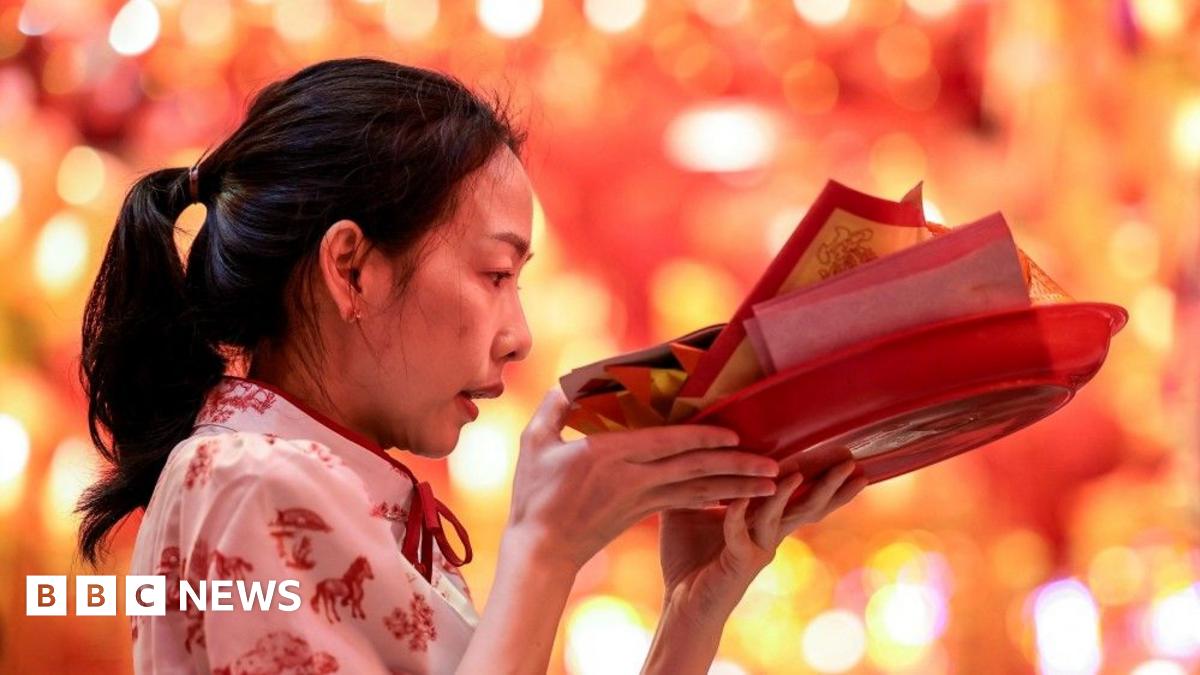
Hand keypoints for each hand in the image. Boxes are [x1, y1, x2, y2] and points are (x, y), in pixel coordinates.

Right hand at [506, 385, 782, 572]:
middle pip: (694, 468)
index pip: (667, 444)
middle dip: (737, 466)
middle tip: (775, 466)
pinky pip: (684, 503)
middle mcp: (634, 478)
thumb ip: (555, 408)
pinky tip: (734, 498)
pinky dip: (712, 498)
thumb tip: (567, 381)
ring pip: (698, 488)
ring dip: (737, 486)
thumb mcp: (534, 443)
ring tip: (771, 485)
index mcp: (610, 456)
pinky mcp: (642, 514)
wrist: (541, 551)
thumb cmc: (533, 495)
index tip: (733, 433)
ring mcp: (641, 499)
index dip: (703, 438)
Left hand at [657, 459, 867, 616]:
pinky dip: (738, 514)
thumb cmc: (687, 556)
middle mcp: (769, 533)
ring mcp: (759, 548)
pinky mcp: (740, 562)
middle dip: (829, 480)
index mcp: (763, 520)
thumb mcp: (690, 509)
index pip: (797, 490)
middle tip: (851, 457)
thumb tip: (688, 448)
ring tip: (807, 472)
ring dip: (796, 491)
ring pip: (785, 514)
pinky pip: (740, 531)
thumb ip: (698, 481)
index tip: (843, 450)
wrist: (681, 604)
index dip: (818, 470)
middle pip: (808, 502)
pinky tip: (740, 499)